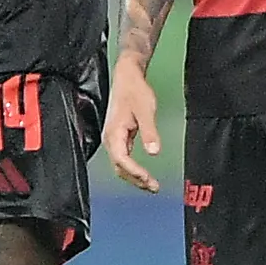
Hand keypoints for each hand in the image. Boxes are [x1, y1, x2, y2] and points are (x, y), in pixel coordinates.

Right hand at [103, 60, 163, 193]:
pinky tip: (143, 173)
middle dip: (135, 180)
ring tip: (150, 184)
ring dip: (134, 176)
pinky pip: (123, 158)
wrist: (127, 77)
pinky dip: (133, 168)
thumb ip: (149, 132)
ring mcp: (113, 138)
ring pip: (120, 165)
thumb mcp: (146, 110)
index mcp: (114, 133)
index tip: (148, 179)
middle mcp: (110, 138)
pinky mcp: (118, 137)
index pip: (121, 160)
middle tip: (153, 187)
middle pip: (119, 167)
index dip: (134, 172)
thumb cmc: (134, 91)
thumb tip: (154, 152)